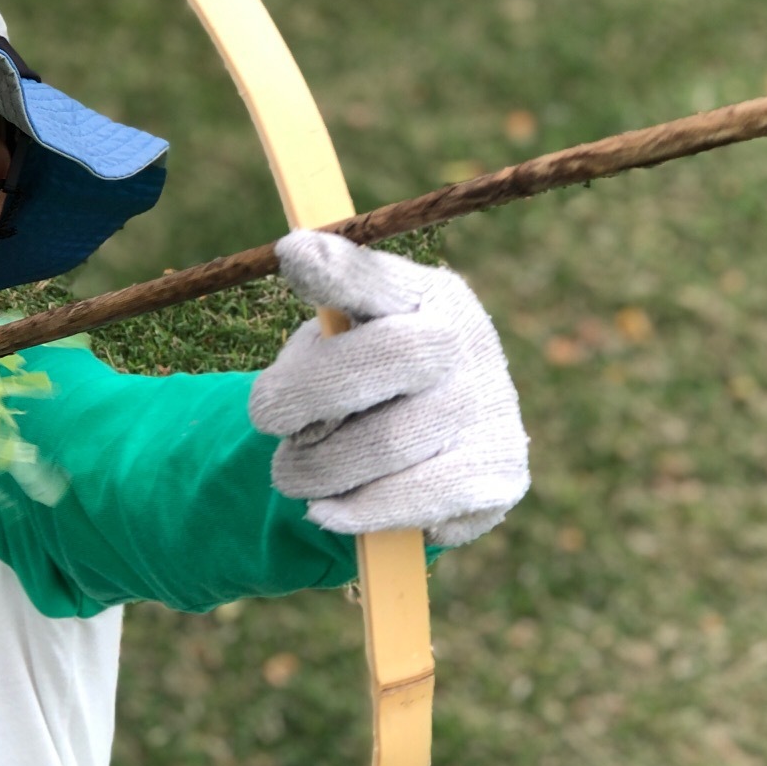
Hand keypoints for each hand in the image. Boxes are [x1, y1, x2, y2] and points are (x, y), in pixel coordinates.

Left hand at [250, 231, 528, 545]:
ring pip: (384, 443)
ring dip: (318, 468)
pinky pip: (411, 497)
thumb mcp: (338, 349)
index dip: (337, 268)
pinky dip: (356, 510)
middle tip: (266, 418)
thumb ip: (315, 360)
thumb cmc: (370, 386)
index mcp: (421, 293)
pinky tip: (326, 511)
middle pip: (385, 356)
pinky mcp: (500, 467)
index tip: (292, 254)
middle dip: (304, 393)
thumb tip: (284, 406)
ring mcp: (489, 401)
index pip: (375, 277)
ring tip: (297, 474)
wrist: (438, 450)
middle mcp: (465, 337)